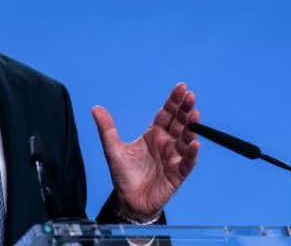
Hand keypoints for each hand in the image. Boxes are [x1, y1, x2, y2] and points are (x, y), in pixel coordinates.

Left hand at [92, 83, 199, 220]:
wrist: (129, 202)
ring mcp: (174, 157)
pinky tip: (194, 143)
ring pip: (187, 139)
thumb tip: (95, 108)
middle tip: (190, 96)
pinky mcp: (178, 173)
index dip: (174, 100)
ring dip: (192, 127)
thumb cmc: (124, 175)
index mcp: (154, 133)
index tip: (181, 87)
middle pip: (180, 122)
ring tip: (195, 115)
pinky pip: (188, 162)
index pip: (167, 113)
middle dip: (186, 109)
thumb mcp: (113, 150)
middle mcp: (167, 142)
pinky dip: (192, 153)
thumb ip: (107, 130)